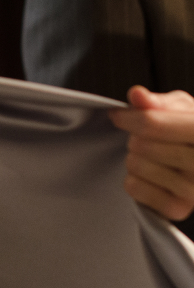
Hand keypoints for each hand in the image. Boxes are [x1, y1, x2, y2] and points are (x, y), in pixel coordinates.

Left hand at [108, 85, 193, 219]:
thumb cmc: (188, 130)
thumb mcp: (180, 108)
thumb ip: (158, 101)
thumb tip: (137, 95)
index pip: (152, 123)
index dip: (129, 117)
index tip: (117, 116)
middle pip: (142, 145)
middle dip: (135, 138)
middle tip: (146, 140)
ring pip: (137, 165)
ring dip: (135, 158)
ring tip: (152, 157)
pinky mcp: (179, 209)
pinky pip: (134, 187)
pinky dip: (134, 180)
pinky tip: (152, 177)